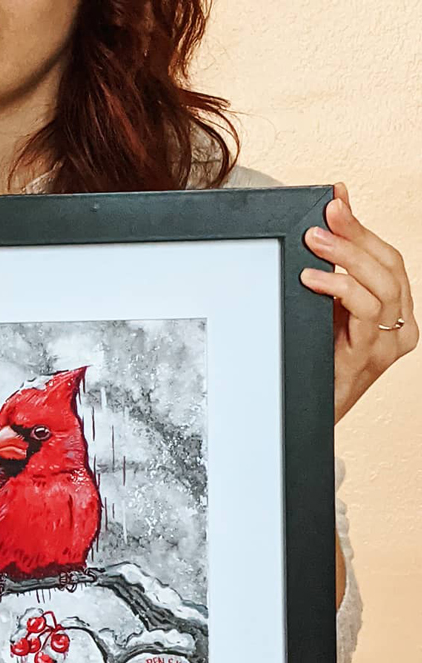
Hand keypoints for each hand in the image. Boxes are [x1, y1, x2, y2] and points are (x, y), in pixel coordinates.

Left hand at [300, 182, 417, 423]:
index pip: (388, 259)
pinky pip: (363, 312)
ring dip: (346, 257)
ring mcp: (390, 343)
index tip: (336, 200)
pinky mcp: (370, 355)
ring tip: (314, 241)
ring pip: (382, 285)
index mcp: (397, 312)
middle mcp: (401, 326)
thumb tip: (330, 217)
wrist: (312, 412)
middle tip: (324, 216)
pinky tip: (312, 277)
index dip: (363, 227)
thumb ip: (334, 268)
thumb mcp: (328, 309)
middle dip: (356, 234)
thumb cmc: (320, 362)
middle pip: (389, 266)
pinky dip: (338, 288)